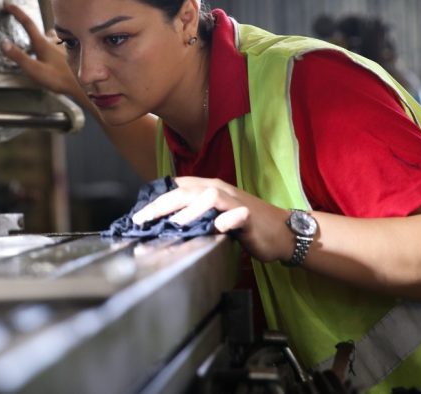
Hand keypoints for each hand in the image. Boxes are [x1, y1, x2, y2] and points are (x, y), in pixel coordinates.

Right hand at [0, 2, 83, 100]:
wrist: (84, 85)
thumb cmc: (60, 78)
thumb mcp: (34, 70)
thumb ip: (18, 57)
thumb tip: (3, 43)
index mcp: (43, 43)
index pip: (27, 23)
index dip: (16, 12)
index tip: (8, 4)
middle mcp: (54, 40)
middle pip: (40, 32)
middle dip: (34, 36)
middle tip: (30, 46)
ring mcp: (64, 45)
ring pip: (52, 38)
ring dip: (47, 41)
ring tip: (46, 54)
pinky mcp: (72, 51)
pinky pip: (62, 45)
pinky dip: (58, 49)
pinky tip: (60, 59)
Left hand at [131, 177, 294, 262]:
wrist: (283, 231)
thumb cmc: (245, 224)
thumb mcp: (214, 218)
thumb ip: (193, 217)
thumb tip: (164, 227)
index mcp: (208, 189)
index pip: (177, 188)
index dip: (156, 200)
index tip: (137, 217)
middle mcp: (219, 191)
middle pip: (187, 190)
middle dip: (162, 204)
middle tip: (143, 219)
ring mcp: (235, 202)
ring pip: (210, 197)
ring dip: (191, 209)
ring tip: (174, 224)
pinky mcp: (250, 217)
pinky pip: (238, 215)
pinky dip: (227, 220)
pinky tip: (218, 228)